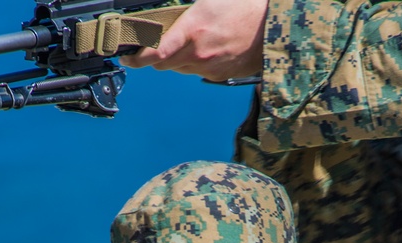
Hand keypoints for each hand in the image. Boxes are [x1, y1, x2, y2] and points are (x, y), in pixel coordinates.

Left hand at [120, 0, 268, 80]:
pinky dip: (196, 64)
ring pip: (181, 69)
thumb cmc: (244, 7)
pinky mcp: (222, 75)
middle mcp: (199, 54)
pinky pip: (199, 73)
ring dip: (177, 60)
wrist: (273, 26)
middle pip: (164, 65)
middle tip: (152, 48)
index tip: (128, 58)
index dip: (137, 59)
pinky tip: (207, 50)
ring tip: (188, 44)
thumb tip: (166, 21)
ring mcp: (210, 68)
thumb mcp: (208, 0)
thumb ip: (182, 13)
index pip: (155, 53)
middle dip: (155, 58)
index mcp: (192, 31)